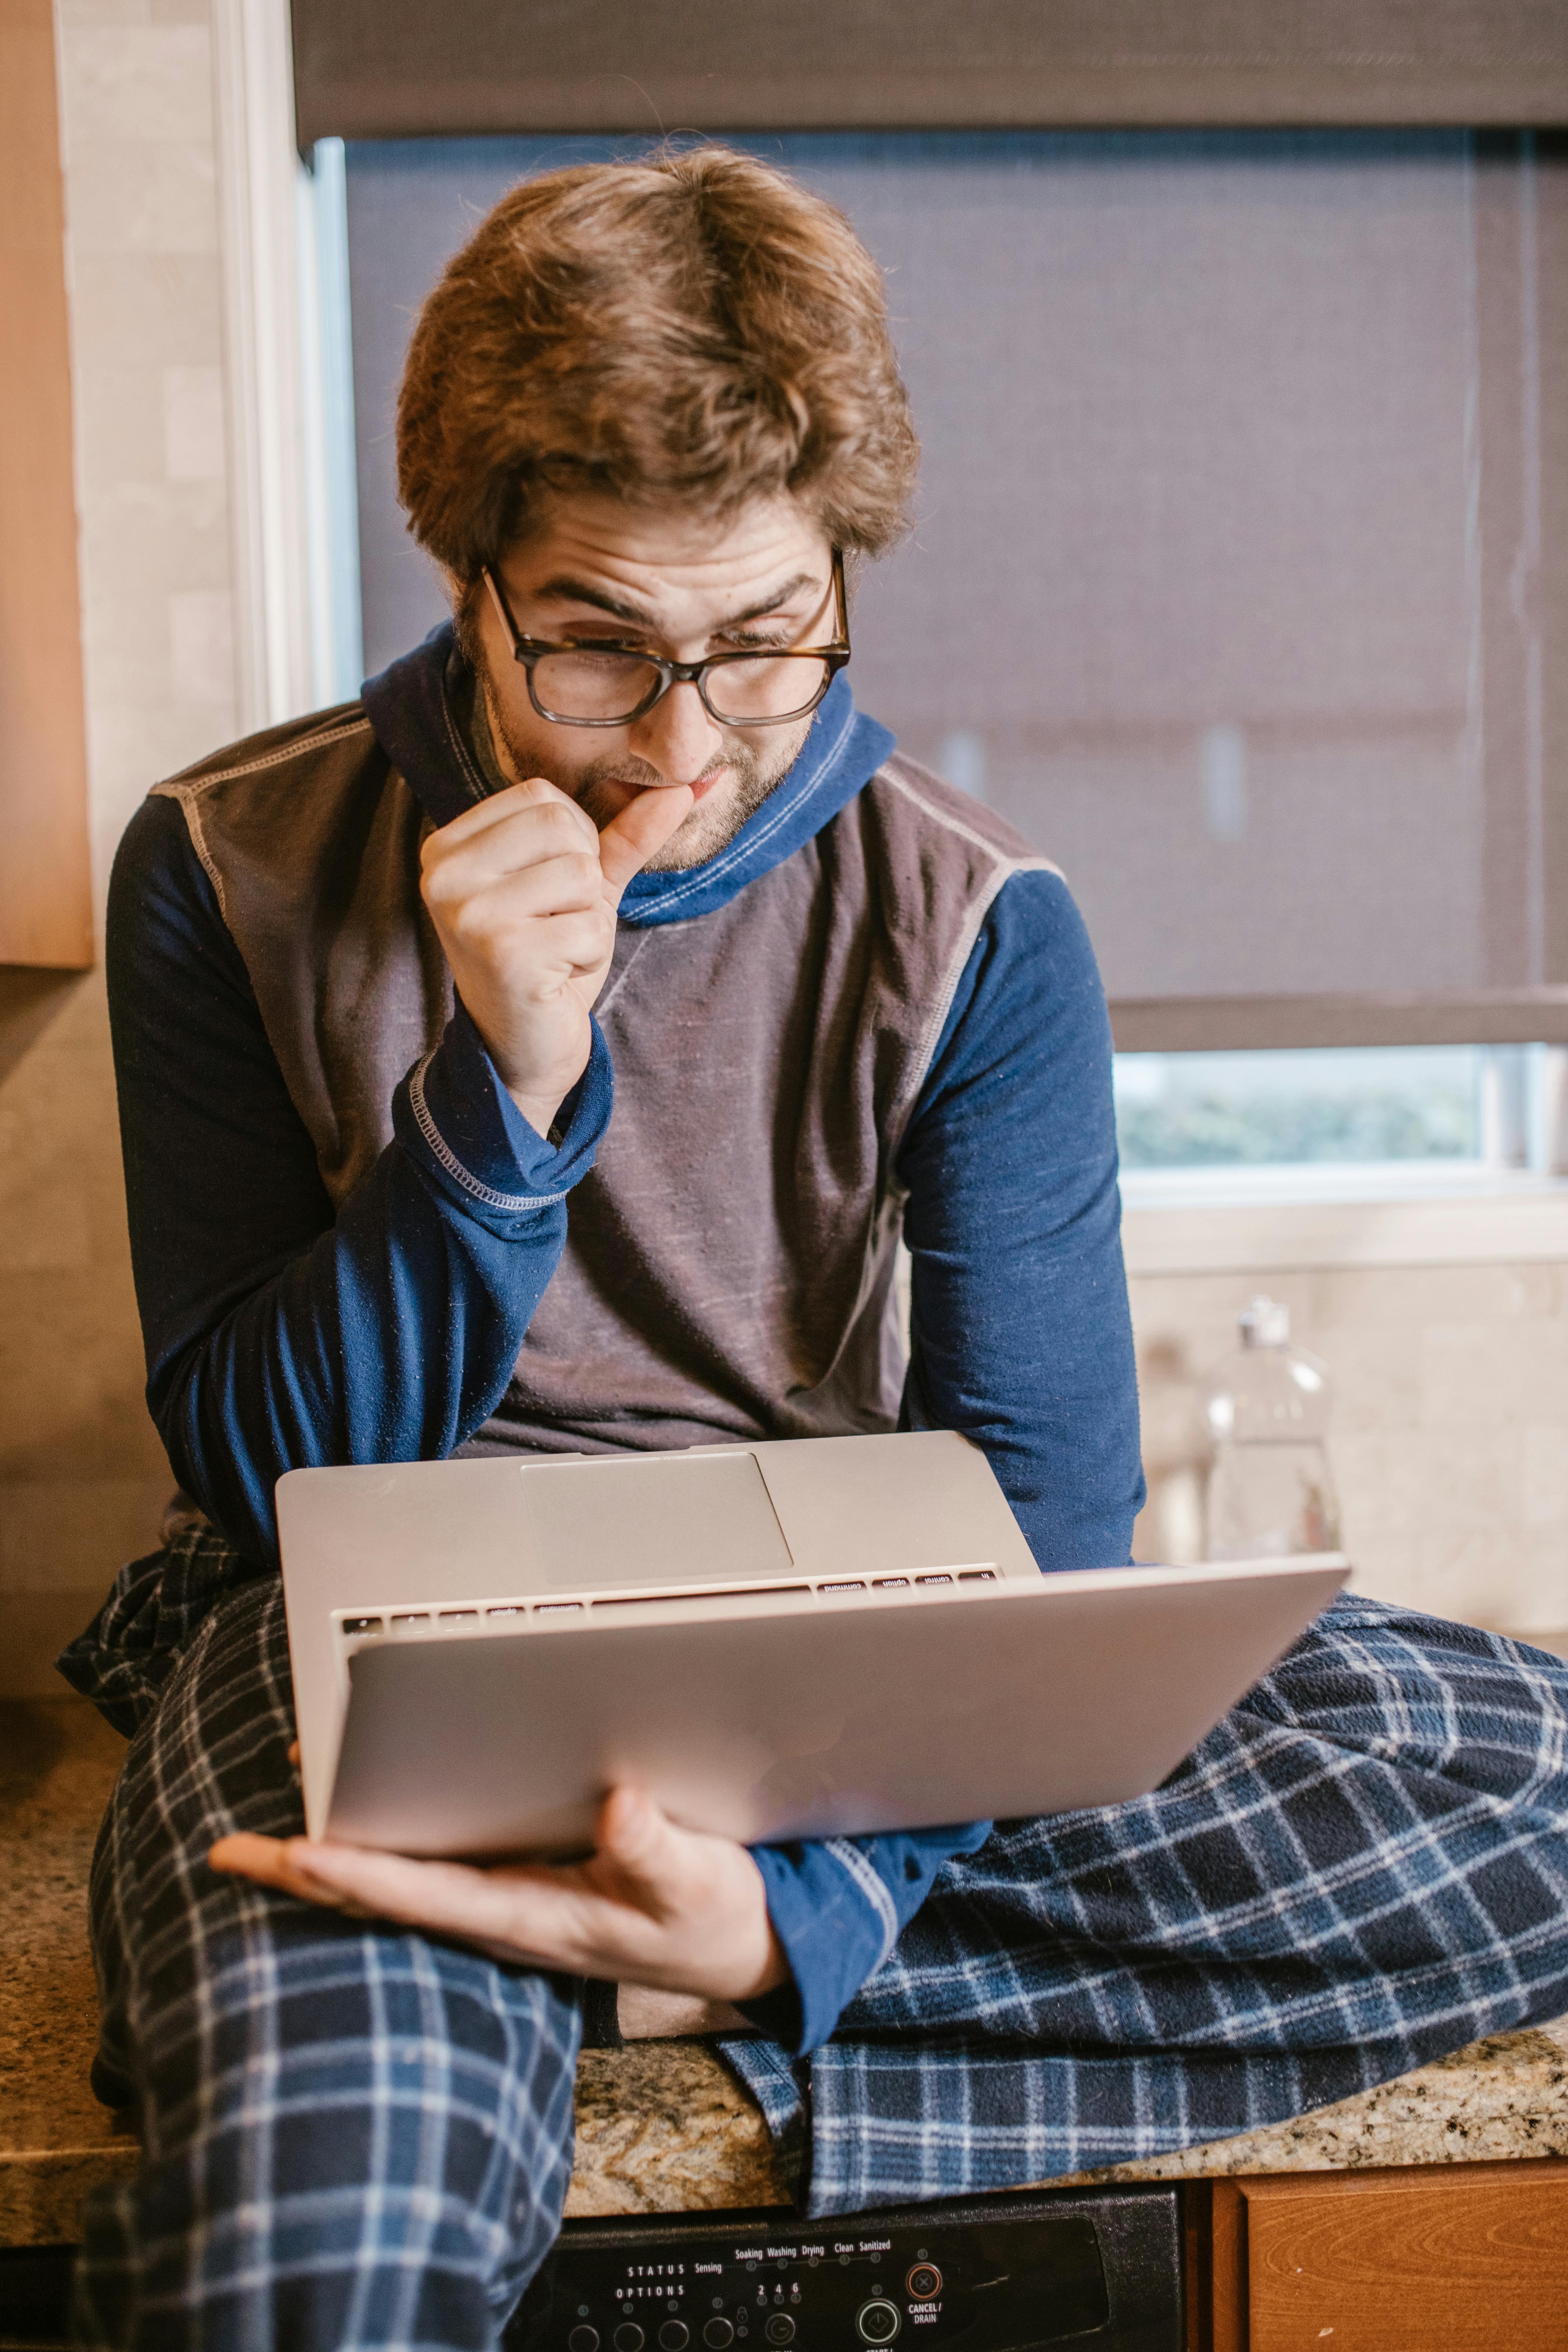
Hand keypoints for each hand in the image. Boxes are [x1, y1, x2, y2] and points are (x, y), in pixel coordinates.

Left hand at [208, 1784, 788, 2003]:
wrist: (736, 1946)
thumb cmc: (712, 1913)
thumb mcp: (697, 1882)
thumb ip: (657, 1851)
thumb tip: (620, 1804)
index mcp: (538, 1918)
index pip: (432, 1895)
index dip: (363, 1874)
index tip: (299, 1853)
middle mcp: (504, 1915)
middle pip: (386, 1893)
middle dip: (306, 1872)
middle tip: (227, 1851)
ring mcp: (504, 1904)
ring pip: (396, 1883)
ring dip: (326, 1860)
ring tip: (259, 1835)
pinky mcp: (514, 1884)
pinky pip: (425, 1868)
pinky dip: (375, 1846)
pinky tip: (348, 1823)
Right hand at [419, 775, 692, 1136]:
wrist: (524, 1049)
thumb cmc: (548, 960)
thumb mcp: (582, 888)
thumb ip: (624, 834)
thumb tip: (685, 787)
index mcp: (448, 845)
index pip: (540, 795)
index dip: (574, 841)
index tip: (550, 889)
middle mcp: (445, 874)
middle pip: (561, 826)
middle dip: (583, 880)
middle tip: (555, 924)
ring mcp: (468, 913)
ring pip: (581, 875)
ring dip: (589, 920)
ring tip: (556, 950)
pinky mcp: (503, 953)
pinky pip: (590, 926)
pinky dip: (591, 954)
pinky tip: (558, 975)